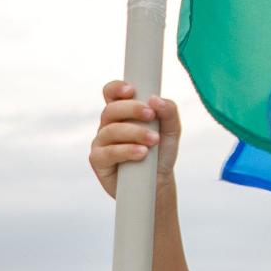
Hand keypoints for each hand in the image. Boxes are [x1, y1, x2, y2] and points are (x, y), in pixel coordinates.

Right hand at [90, 80, 179, 194]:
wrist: (158, 182)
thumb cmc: (161, 153)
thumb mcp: (171, 130)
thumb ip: (169, 111)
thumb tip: (155, 99)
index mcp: (122, 113)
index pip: (111, 93)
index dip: (116, 88)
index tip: (132, 90)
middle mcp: (108, 125)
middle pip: (111, 110)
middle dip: (132, 109)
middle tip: (151, 115)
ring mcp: (101, 142)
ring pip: (111, 130)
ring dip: (134, 133)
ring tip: (153, 141)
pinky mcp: (98, 161)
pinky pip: (108, 152)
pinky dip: (126, 151)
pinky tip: (141, 153)